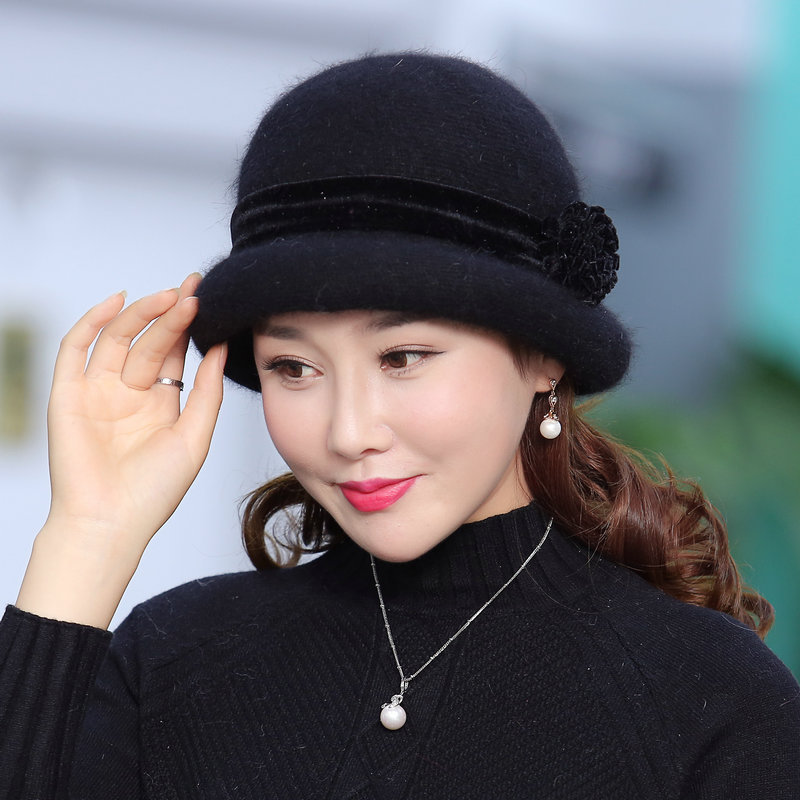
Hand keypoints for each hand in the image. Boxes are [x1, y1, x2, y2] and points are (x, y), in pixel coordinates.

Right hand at [16, 274, 225, 626]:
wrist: (110, 524)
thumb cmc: (155, 491)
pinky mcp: (67, 394)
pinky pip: (75, 350)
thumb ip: (208, 391)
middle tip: (193, 290)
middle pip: (150, 343)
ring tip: (169, 296)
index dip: (190, 327)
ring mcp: (97, 393)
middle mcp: (128, 395)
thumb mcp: (195, 437)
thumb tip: (222, 347)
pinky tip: (117, 300)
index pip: (175, 355)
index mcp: (160, 405)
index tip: (208, 299)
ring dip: (141, 314)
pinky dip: (92, 322)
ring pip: (117, 339)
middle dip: (172, 315)